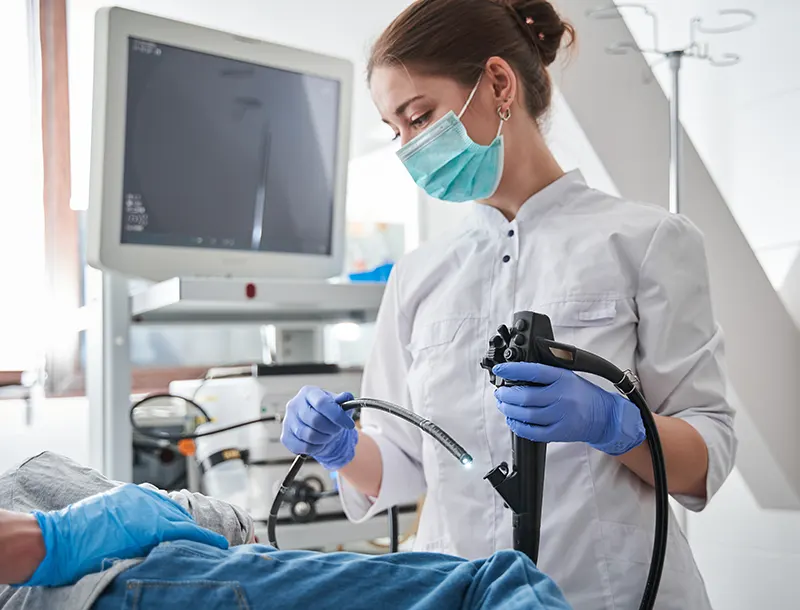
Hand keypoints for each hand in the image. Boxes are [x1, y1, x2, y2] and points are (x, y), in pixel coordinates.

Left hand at [23, 484, 228, 586]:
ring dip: (176, 520)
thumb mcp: (126, 562)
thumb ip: (155, 554)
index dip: (206, 540)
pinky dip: (161, 510)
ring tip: (182, 535)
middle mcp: (145, 506)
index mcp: (149, 524)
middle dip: (192, 531)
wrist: (53, 542)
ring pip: (167, 506)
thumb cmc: (83, 560)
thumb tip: (174, 554)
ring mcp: (134, 497)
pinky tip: (162, 519)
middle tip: (203, 545)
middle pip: (180, 517)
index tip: (220, 546)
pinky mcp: (123, 493)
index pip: (187, 531)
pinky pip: (152, 499)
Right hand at [281, 386, 356, 470]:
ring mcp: (287, 421)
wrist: (318, 426)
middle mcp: (294, 404)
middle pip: (316, 420)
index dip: (337, 415)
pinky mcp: (286, 437)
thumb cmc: (328, 413)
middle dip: (332, 428)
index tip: (349, 424)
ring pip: (310, 436)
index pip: (322, 403)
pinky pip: (304, 447)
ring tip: (328, 435)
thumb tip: (345, 397)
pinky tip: (319, 442)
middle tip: (337, 430)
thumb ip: (343, 400)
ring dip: (325, 439)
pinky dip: (316, 448)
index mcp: (308, 392)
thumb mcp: (339, 404)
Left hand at [493, 362, 644, 454]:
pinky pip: (533, 432)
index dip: (513, 370)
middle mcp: (561, 396)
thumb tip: (516, 374)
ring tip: (503, 405)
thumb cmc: (582, 394)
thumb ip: (545, 375)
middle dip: (506, 394)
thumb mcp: (567, 376)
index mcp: (563, 378)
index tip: (500, 369)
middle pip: (526, 396)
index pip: (533, 371)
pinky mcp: (559, 432)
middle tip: (500, 392)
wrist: (604, 416)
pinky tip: (512, 421)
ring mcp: (561, 416)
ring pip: (526, 414)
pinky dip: (518, 427)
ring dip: (509, 410)